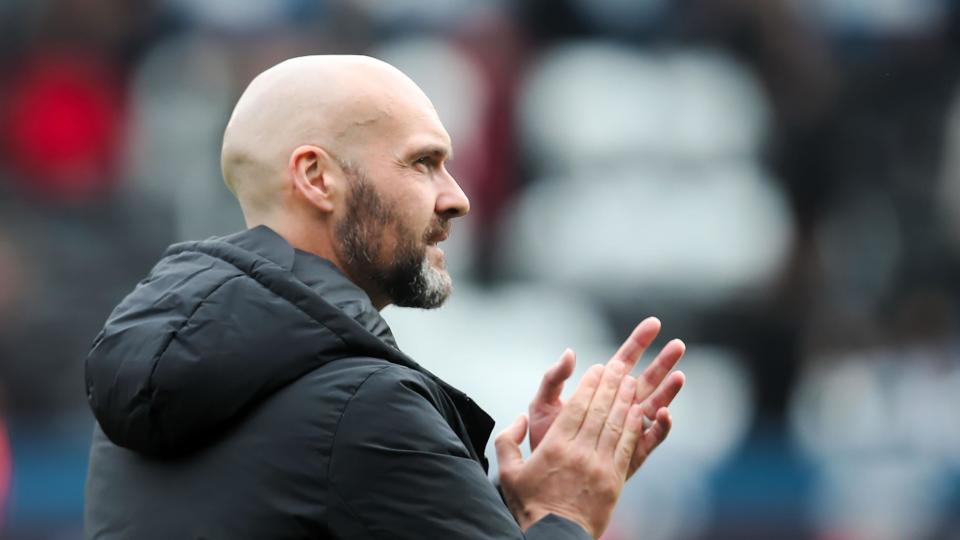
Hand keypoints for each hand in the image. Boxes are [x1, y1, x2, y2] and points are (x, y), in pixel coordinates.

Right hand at [496, 362, 646, 537]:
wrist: (554, 539)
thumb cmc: (529, 505)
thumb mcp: (508, 472)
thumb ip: (508, 441)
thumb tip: (518, 420)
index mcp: (554, 447)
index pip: (577, 408)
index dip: (589, 385)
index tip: (597, 368)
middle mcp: (579, 453)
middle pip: (599, 411)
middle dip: (610, 385)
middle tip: (618, 366)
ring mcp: (599, 466)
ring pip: (615, 425)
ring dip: (624, 400)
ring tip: (630, 382)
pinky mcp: (614, 480)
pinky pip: (626, 447)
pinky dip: (633, 426)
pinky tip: (638, 412)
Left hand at [528, 317, 684, 476]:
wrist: (543, 478)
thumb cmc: (543, 439)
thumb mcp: (542, 405)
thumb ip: (554, 379)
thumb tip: (570, 353)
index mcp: (600, 391)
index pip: (623, 361)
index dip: (638, 342)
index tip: (653, 323)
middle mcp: (618, 408)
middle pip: (646, 380)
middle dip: (662, 362)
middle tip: (678, 345)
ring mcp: (627, 430)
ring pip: (654, 405)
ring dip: (668, 391)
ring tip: (679, 375)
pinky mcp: (631, 453)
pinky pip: (651, 439)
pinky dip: (661, 426)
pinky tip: (664, 413)